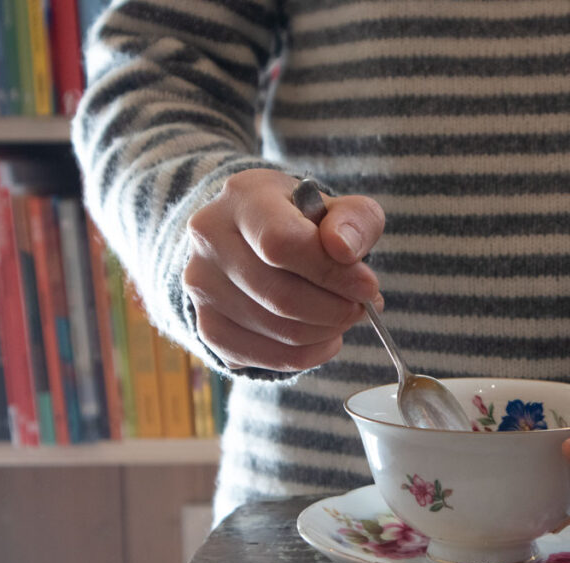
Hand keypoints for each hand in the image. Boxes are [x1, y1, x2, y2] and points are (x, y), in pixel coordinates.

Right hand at [183, 169, 384, 370]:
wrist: (254, 240)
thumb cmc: (304, 223)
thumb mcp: (337, 208)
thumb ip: (354, 220)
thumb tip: (344, 249)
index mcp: (243, 197)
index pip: (282, 243)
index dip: (332, 273)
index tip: (368, 285)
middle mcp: (210, 239)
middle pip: (280, 296)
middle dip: (335, 309)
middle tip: (360, 307)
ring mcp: (202, 286)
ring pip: (277, 331)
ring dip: (326, 332)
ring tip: (344, 317)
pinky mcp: (207, 326)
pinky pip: (265, 357)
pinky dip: (307, 355)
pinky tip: (324, 337)